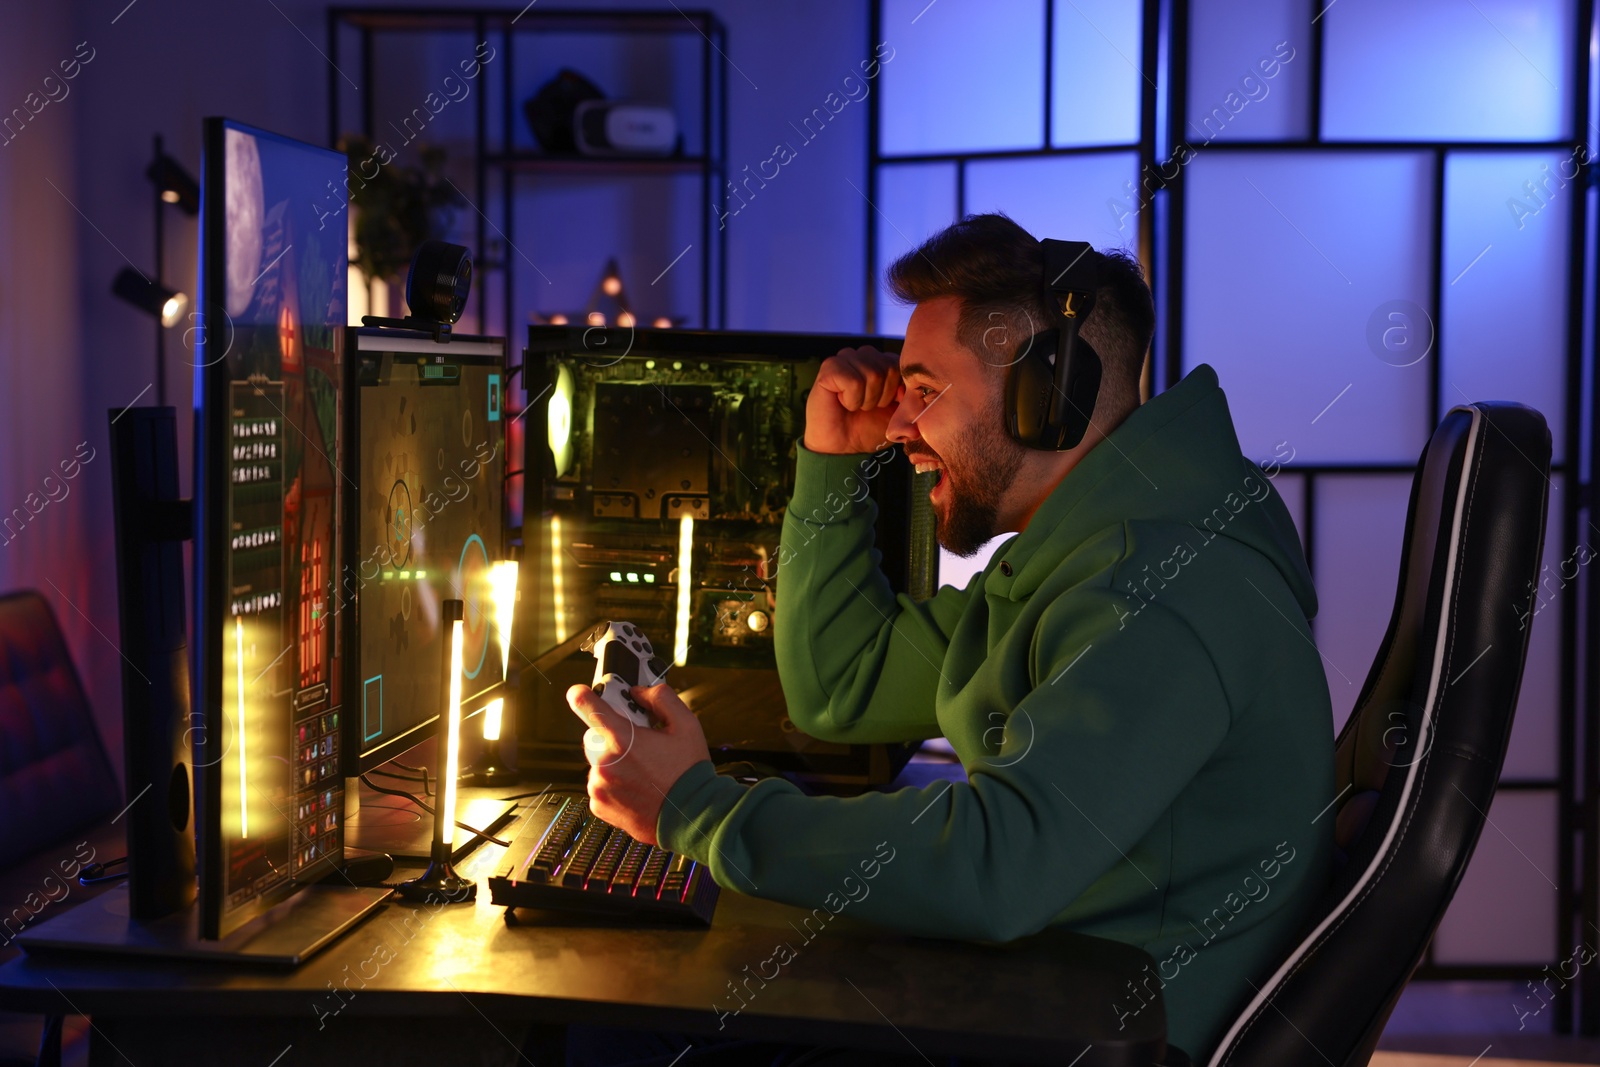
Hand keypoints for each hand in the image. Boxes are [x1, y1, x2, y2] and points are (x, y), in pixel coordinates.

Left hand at [565, 681, 711, 845]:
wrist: (691, 817)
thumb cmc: (688, 774)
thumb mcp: (685, 725)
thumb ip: (661, 698)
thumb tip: (640, 692)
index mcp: (622, 739)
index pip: (587, 706)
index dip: (582, 695)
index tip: (581, 693)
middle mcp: (605, 763)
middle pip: (594, 735)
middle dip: (612, 734)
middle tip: (638, 742)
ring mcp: (599, 786)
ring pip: (598, 761)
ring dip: (613, 760)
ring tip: (642, 769)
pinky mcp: (599, 804)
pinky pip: (599, 784)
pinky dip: (613, 782)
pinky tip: (636, 785)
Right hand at [805, 346, 902, 453]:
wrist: (842, 447)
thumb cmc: (868, 427)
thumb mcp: (899, 413)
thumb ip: (912, 402)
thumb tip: (913, 405)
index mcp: (883, 360)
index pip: (903, 365)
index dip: (899, 390)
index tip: (888, 405)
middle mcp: (865, 354)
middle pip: (889, 368)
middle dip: (883, 396)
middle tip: (867, 407)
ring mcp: (846, 358)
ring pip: (872, 374)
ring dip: (867, 400)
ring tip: (855, 406)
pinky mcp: (829, 367)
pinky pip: (854, 382)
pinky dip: (852, 400)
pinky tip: (843, 403)